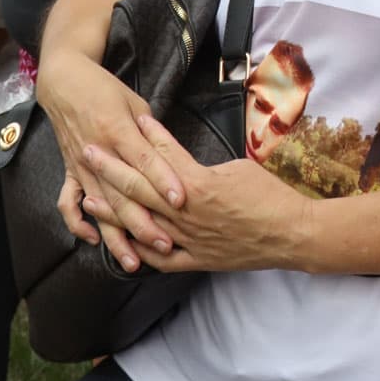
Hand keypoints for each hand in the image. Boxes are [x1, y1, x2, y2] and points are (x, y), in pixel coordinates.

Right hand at [33, 51, 171, 261]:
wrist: (64, 82)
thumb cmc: (105, 88)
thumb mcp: (135, 103)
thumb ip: (154, 134)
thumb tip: (177, 162)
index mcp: (116, 130)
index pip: (144, 161)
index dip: (163, 181)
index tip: (182, 200)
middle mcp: (98, 152)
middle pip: (123, 194)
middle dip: (145, 223)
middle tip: (167, 245)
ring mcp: (81, 166)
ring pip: (101, 208)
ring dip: (117, 236)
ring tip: (134, 261)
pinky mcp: (70, 171)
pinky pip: (69, 203)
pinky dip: (78, 223)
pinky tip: (93, 239)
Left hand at [75, 115, 303, 274]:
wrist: (291, 233)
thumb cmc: (270, 197)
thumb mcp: (237, 168)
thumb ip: (203, 168)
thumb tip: (181, 163)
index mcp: (197, 185)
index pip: (161, 156)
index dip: (143, 136)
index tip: (127, 120)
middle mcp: (186, 213)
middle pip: (139, 187)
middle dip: (110, 167)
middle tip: (88, 151)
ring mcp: (189, 240)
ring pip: (141, 223)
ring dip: (113, 209)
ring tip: (89, 197)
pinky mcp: (196, 260)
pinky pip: (160, 259)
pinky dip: (140, 251)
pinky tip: (122, 243)